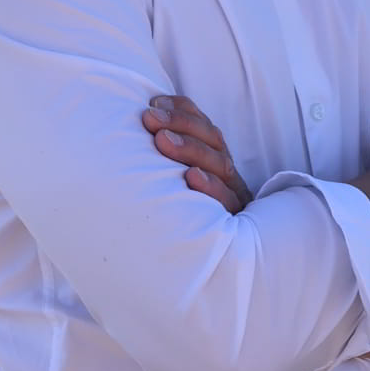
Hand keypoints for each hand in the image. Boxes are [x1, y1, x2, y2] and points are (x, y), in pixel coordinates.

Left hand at [141, 94, 252, 214]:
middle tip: (149, 118)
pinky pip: (228, 202)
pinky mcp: (235, 224)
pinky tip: (192, 177)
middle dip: (181, 124)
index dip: (182, 110)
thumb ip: (163, 156)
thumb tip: (134, 124)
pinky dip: (211, 187)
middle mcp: (226, 175)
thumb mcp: (172, 184)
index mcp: (213, 158)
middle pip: (213, 140)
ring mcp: (233, 198)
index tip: (152, 102)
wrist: (208, 268)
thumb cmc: (179, 217)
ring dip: (190, 149)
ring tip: (163, 140)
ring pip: (220, 165)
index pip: (203, 125)